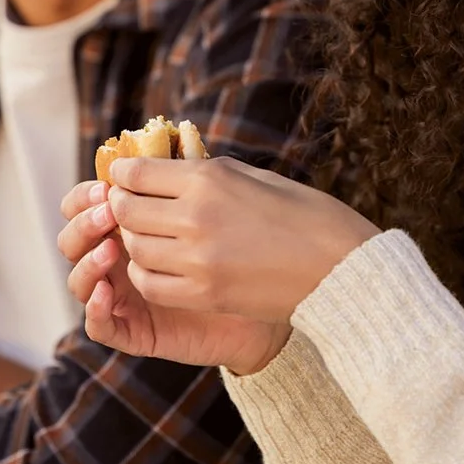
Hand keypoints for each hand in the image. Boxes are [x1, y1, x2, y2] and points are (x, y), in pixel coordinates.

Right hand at [58, 181, 288, 374]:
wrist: (288, 295)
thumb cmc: (253, 242)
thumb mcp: (216, 202)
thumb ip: (183, 179)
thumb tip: (159, 135)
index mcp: (131, 224)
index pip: (86, 206)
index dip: (86, 196)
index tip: (109, 184)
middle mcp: (120, 259)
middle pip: (73, 239)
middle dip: (84, 224)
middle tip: (107, 214)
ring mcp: (125, 296)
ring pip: (78, 280)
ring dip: (86, 261)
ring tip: (109, 250)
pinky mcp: (137, 331)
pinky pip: (100, 326)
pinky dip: (94, 310)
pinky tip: (105, 293)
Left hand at [105, 157, 379, 325]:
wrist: (342, 268)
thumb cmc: (306, 215)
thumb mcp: (254, 177)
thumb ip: (205, 173)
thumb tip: (166, 168)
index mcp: (209, 179)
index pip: (136, 173)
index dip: (122, 175)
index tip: (122, 177)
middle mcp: (196, 216)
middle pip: (127, 210)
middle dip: (121, 207)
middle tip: (126, 206)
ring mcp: (199, 260)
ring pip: (136, 249)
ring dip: (134, 241)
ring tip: (146, 235)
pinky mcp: (206, 294)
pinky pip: (152, 284)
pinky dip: (147, 274)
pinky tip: (159, 266)